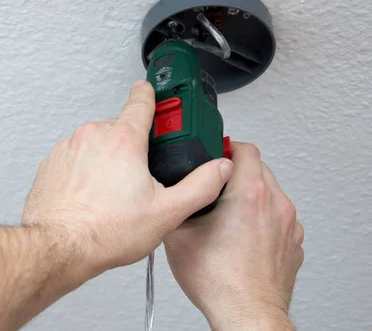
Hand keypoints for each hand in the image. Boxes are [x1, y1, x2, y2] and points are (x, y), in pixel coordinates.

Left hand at [22, 80, 233, 277]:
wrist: (60, 247)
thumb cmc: (105, 232)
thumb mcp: (167, 212)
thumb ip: (200, 186)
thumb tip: (218, 170)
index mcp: (123, 140)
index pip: (140, 102)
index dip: (149, 95)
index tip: (149, 90)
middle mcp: (93, 136)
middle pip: (120, 130)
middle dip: (130, 148)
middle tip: (136, 178)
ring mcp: (69, 147)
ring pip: (96, 144)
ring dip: (106, 160)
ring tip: (111, 194)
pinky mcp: (52, 162)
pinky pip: (75, 158)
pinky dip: (83, 170)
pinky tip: (90, 196)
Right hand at [164, 142, 303, 330]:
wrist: (246, 314)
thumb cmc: (219, 282)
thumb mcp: (178, 234)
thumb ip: (176, 204)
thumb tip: (169, 194)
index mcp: (249, 193)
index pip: (245, 148)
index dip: (224, 147)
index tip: (213, 157)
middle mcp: (275, 205)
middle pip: (258, 167)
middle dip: (234, 172)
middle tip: (214, 186)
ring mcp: (288, 225)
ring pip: (269, 192)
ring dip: (250, 194)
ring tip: (226, 213)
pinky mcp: (293, 242)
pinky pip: (278, 217)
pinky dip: (261, 218)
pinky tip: (240, 235)